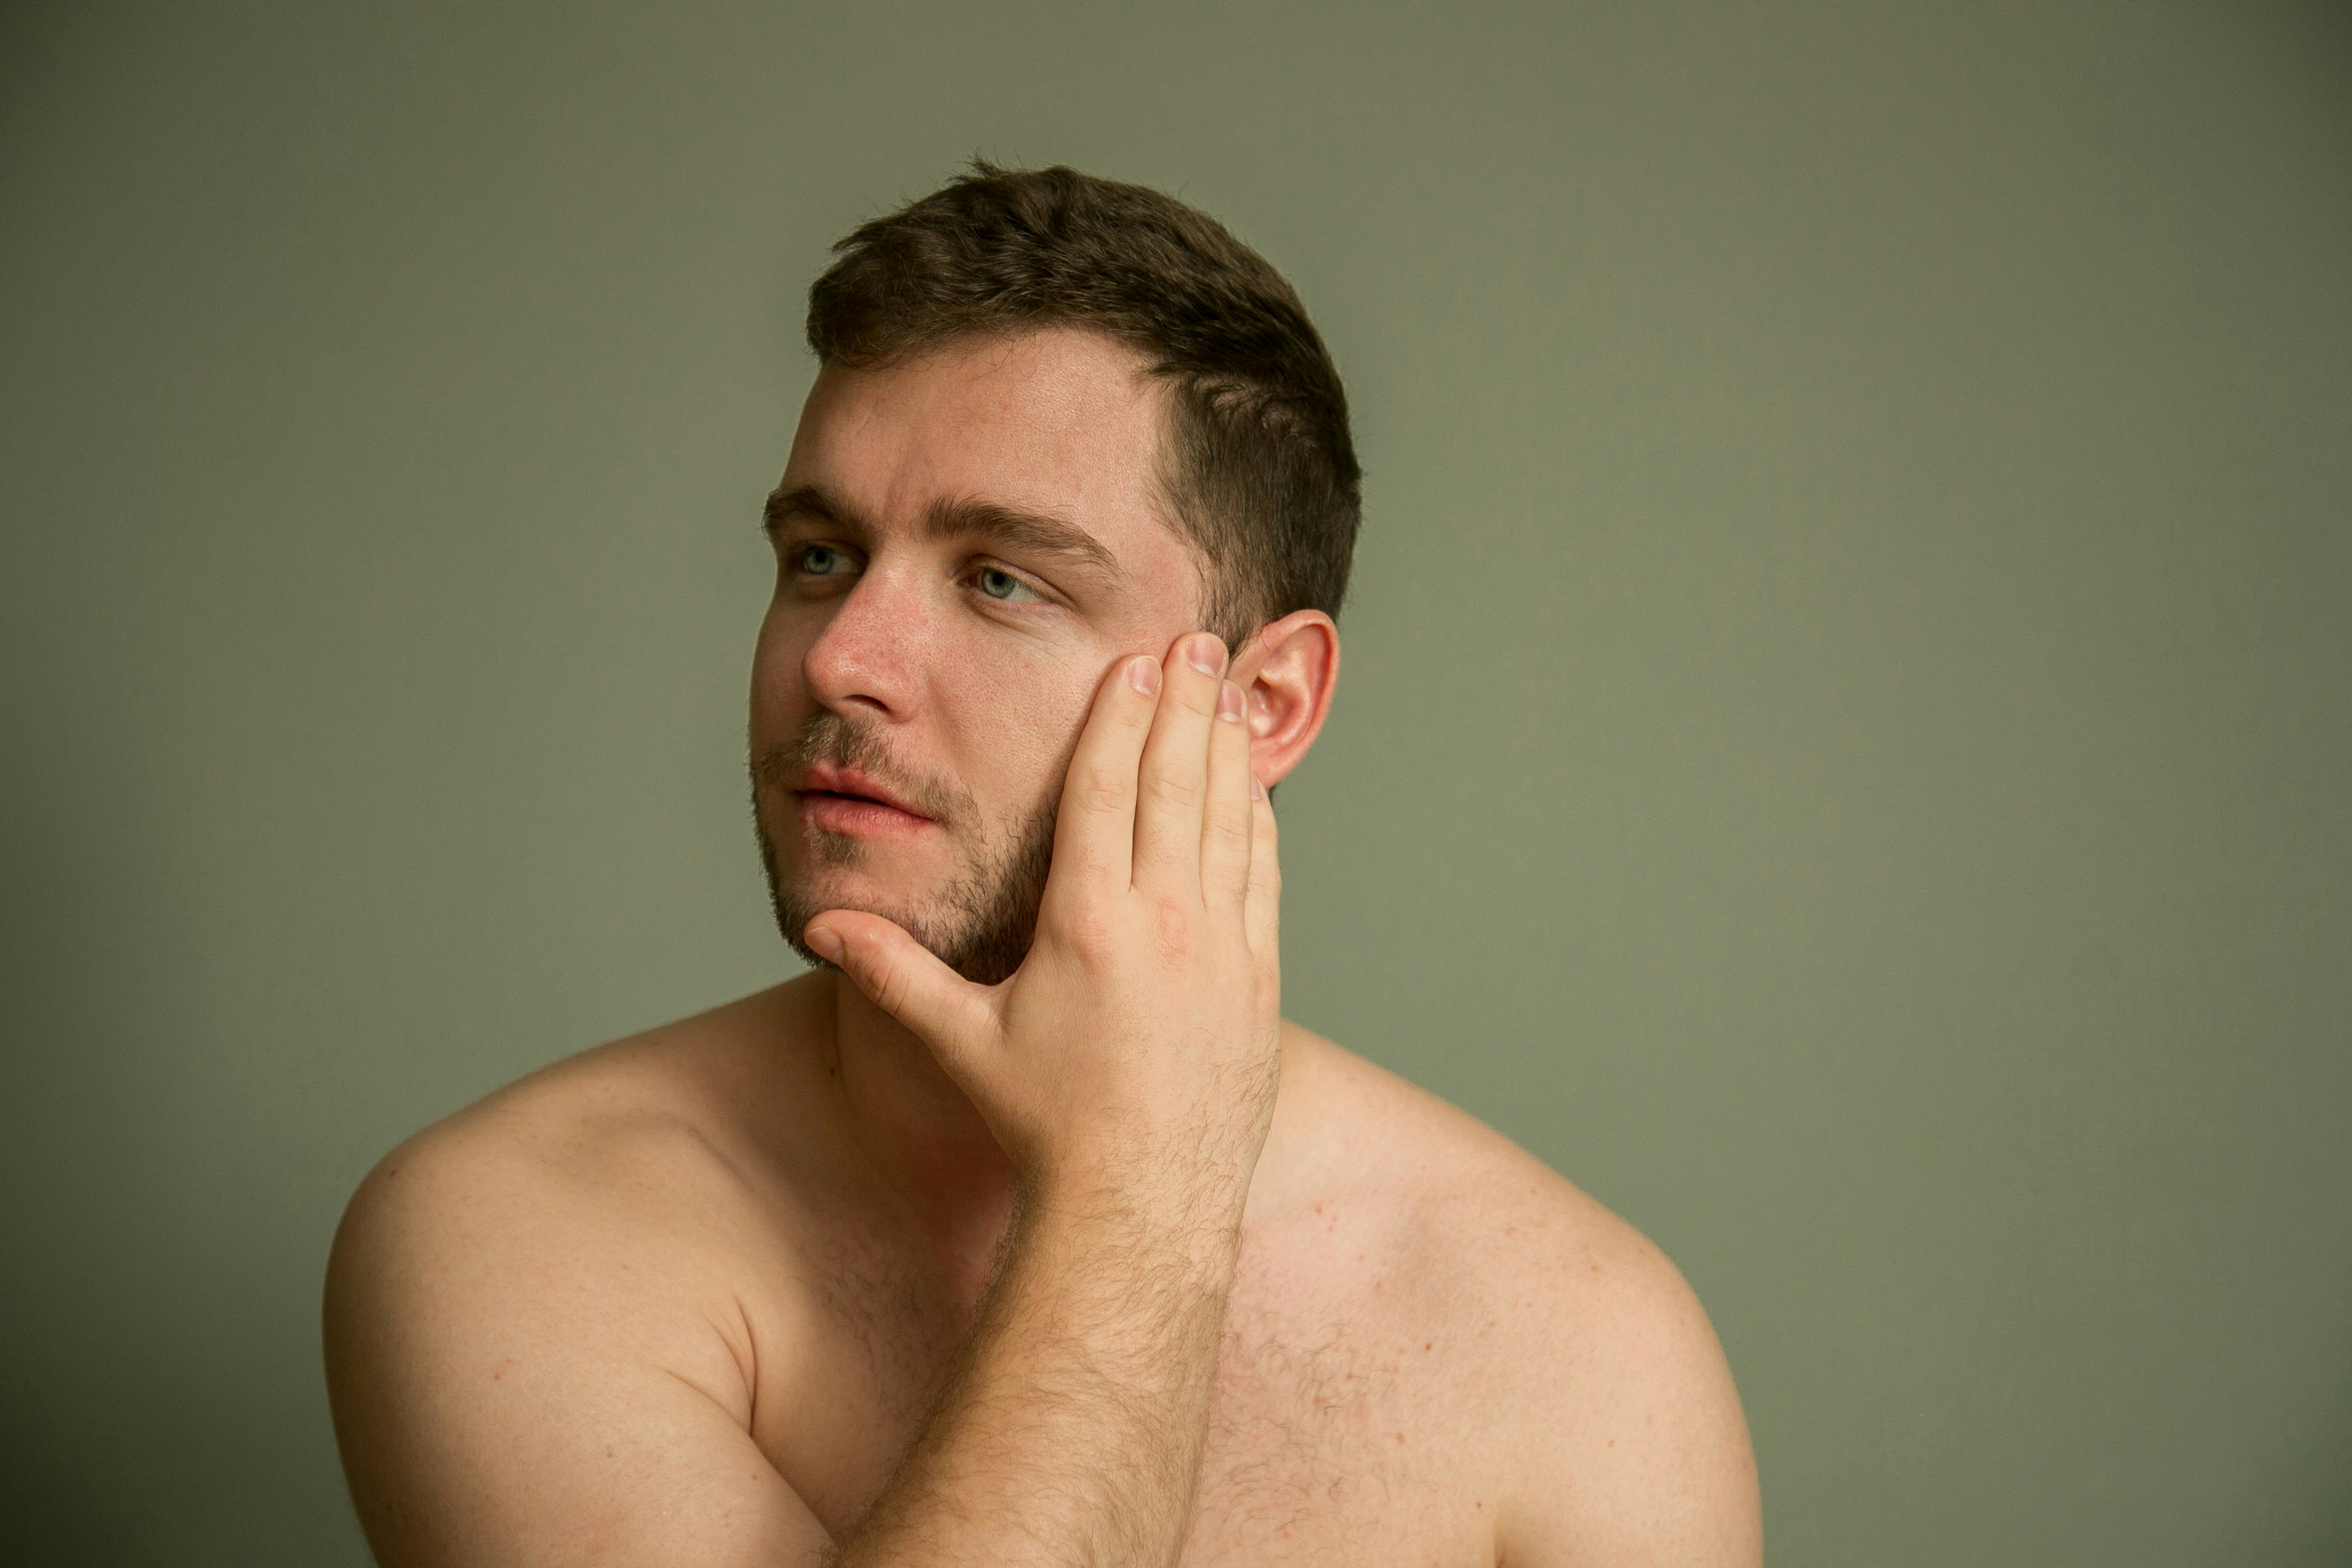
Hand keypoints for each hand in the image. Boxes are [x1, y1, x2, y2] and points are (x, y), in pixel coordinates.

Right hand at [804, 630, 1281, 1228]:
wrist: (1143, 1205)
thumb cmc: (1044, 1127)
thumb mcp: (961, 1043)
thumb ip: (894, 974)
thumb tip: (820, 928)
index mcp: (1087, 925)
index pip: (1105, 792)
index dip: (1119, 716)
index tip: (1134, 660)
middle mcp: (1163, 926)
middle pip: (1175, 785)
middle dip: (1183, 703)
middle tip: (1195, 636)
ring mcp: (1222, 952)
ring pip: (1231, 822)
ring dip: (1229, 749)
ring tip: (1228, 688)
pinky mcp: (1259, 983)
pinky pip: (1264, 879)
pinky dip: (1260, 823)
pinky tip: (1256, 788)